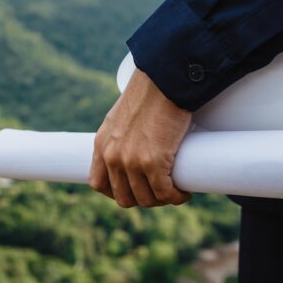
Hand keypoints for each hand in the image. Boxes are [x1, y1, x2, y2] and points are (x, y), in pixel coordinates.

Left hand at [89, 68, 192, 207]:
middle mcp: (113, 156)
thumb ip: (121, 136)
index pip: (98, 184)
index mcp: (102, 145)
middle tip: (160, 191)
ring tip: (174, 191)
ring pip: (145, 199)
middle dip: (144, 199)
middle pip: (124, 197)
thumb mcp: (122, 117)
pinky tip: (183, 193)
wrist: (163, 82)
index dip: (117, 193)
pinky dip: (176, 197)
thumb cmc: (149, 94)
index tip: (134, 190)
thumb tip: (135, 148)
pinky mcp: (153, 163)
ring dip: (162, 199)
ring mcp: (131, 162)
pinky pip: (164, 193)